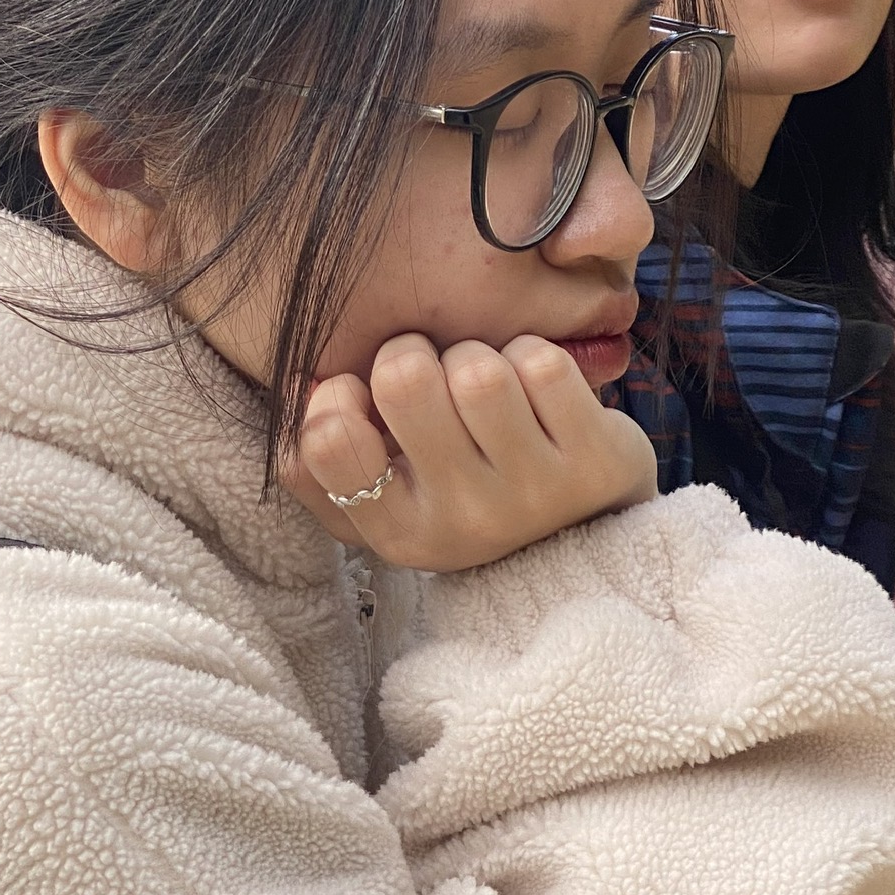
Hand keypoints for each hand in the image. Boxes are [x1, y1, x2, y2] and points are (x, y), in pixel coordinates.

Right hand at [282, 331, 656, 571]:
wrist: (580, 541)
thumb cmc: (466, 499)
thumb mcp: (387, 501)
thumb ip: (323, 460)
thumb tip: (301, 387)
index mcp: (398, 534)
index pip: (328, 439)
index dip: (338, 395)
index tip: (365, 400)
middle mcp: (462, 523)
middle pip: (404, 379)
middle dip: (412, 353)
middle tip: (431, 377)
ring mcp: (531, 495)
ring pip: (477, 369)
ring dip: (477, 355)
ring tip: (484, 387)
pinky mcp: (593, 461)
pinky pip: (543, 365)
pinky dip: (534, 356)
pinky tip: (536, 391)